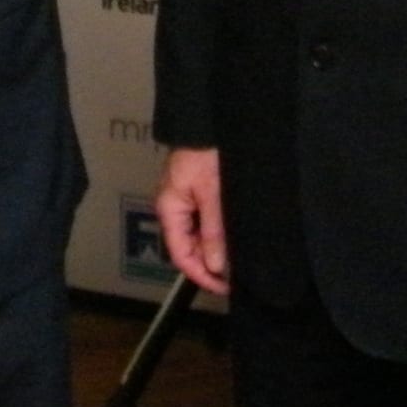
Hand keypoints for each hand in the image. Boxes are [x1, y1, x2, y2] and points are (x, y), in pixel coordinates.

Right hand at [155, 147, 227, 294]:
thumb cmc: (206, 151)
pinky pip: (203, 220)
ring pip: (197, 235)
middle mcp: (173, 207)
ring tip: (237, 258)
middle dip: (210, 263)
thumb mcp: (212, 195)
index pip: (180, 254)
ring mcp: (184, 199)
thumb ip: (213, 231)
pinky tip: (232, 236)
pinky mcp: (196, 191)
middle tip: (235, 275)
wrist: (207, 120)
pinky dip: (216, 232)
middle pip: (188, 246)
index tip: (223, 286)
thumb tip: (214, 264)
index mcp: (169, 208)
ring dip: (215, 248)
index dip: (201, 274)